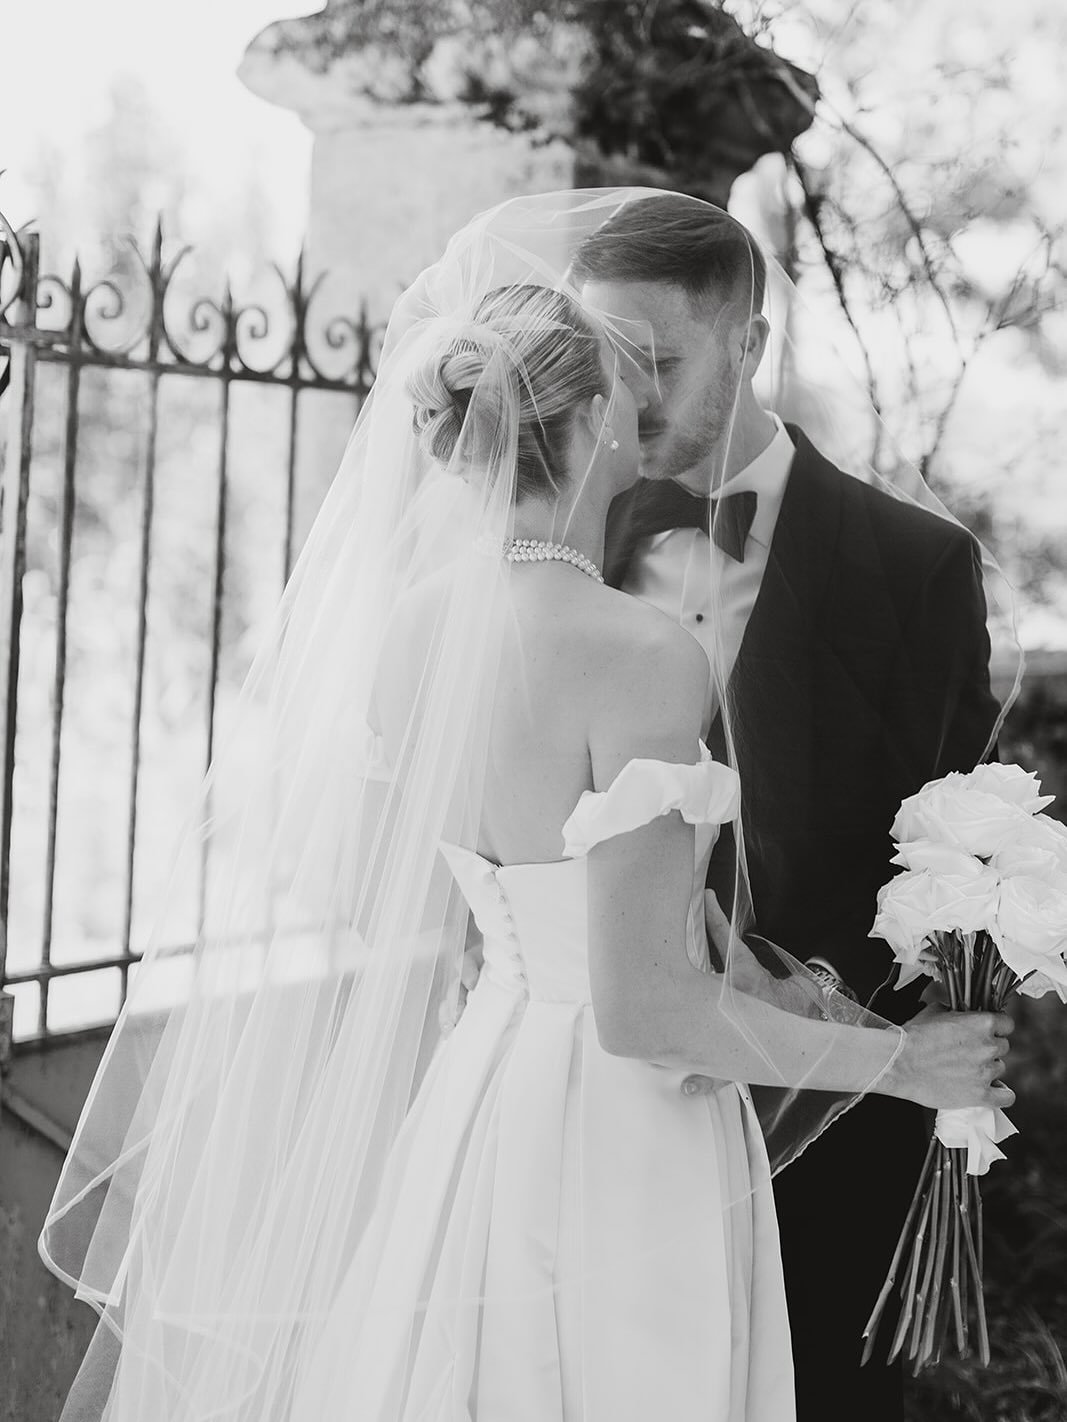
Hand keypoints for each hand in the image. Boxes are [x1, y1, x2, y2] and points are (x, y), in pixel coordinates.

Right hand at [886, 1003, 1014, 1110]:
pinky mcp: (980, 1095)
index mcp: (982, 1023)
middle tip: (967, 1052)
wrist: (898, 1062)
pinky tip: (991, 1091)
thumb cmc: (913, 1036)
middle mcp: (989, 1046)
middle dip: (988, 1048)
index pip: (1007, 1024)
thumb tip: (961, 1014)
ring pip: (999, 1069)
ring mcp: (986, 1072)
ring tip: (965, 1070)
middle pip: (1003, 1047)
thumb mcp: (934, 1012)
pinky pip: (1006, 1097)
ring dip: (986, 1069)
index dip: (995, 1027)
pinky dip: (1001, 1094)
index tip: (986, 1032)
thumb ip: (956, 1012)